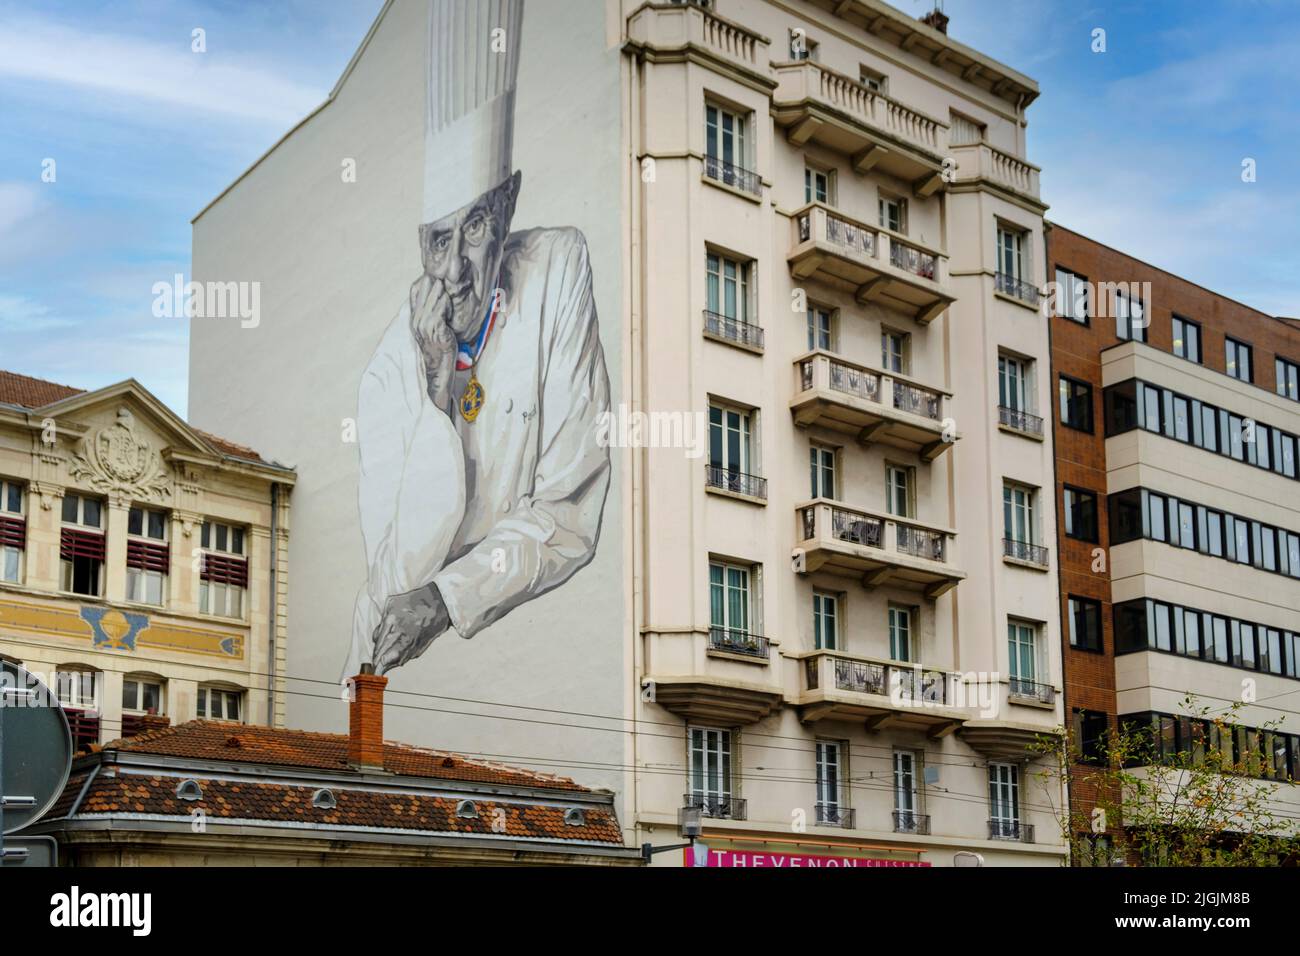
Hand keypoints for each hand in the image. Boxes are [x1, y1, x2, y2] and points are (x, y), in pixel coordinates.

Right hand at [372, 583, 450, 674]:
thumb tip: (385, 667)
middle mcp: (395, 624)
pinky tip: (396, 626)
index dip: (378, 667)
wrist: (439, 598)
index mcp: (406, 637)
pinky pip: (381, 622)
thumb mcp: (421, 645)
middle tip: (380, 663)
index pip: (384, 657)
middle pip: (378, 648)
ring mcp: (390, 612)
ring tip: (394, 641)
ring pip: (376, 636)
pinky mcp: (388, 604)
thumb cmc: (434, 622)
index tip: (376, 673)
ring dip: (381, 643)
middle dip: (378, 657)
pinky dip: (385, 628)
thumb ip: (402, 656)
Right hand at [409, 275, 456, 412]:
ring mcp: (425, 325)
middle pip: (422, 293)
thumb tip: (438, 297)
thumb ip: (431, 314)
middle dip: (432, 281)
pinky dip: (445, 303)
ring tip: (446, 279)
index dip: (422, 281)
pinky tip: (449, 298)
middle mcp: (417, 321)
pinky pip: (440, 311)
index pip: (413, 293)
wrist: (440, 367)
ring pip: (432, 300)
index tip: (431, 272)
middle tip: (441, 269)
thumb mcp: (431, 329)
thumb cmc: (439, 347)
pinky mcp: (436, 330)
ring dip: (439, 290)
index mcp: (414, 318)